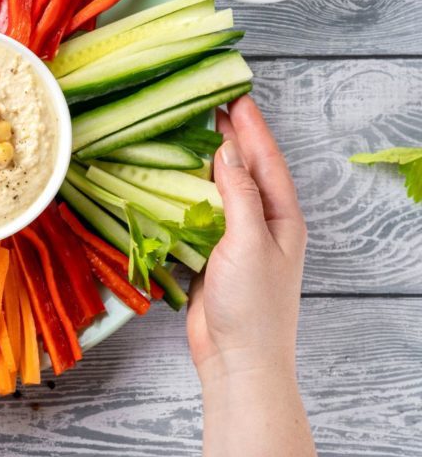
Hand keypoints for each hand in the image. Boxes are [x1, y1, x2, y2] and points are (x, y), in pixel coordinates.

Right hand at [187, 96, 307, 384]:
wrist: (238, 359)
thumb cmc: (252, 305)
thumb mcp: (249, 241)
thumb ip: (239, 195)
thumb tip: (229, 153)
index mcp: (282, 218)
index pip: (267, 161)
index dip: (252, 127)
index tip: (235, 97)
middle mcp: (263, 225)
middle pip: (248, 171)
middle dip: (234, 138)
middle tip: (214, 106)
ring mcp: (238, 241)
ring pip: (224, 191)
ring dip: (209, 164)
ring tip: (193, 136)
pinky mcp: (214, 257)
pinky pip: (202, 216)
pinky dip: (189, 196)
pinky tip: (175, 184)